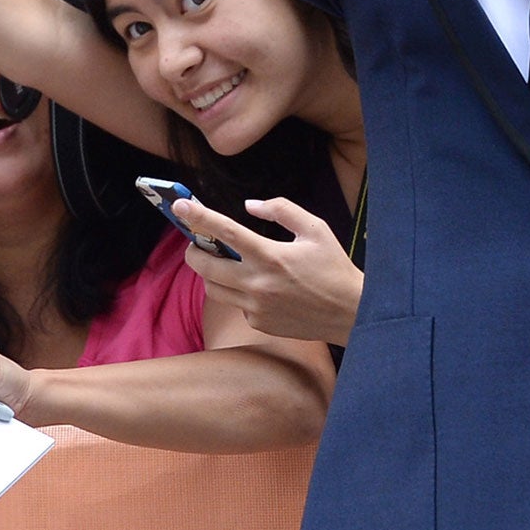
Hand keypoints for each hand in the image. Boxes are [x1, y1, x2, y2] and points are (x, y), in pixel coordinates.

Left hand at [175, 196, 363, 346]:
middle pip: (205, 267)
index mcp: (271, 256)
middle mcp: (257, 284)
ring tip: (225, 262)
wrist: (349, 312)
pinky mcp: (258, 323)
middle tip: (197, 242)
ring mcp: (255, 307)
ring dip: (211, 273)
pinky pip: (235, 304)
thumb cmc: (333, 267)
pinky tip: (258, 286)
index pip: (225, 232)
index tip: (180, 206)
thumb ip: (281, 210)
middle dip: (193, 251)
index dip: (199, 217)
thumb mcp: (315, 228)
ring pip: (213, 289)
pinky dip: (237, 291)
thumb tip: (250, 206)